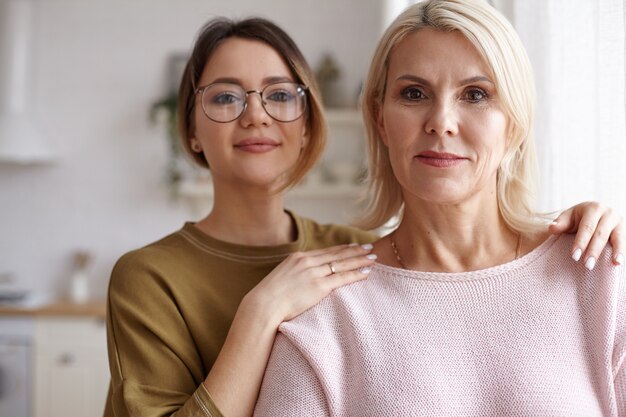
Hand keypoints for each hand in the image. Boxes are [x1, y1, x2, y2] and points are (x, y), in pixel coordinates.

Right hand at [245, 243, 375, 322]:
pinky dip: (356, 274)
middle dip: (355, 250)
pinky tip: (366, 272)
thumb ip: (293, 274)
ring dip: (360, 260)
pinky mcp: (319, 286)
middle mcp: (307, 261)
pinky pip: (342, 278)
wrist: (263, 305)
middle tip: (369, 247)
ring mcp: (314, 273)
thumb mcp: (281, 278)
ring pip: (343, 264)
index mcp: (298, 257)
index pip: (325, 251)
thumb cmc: (269, 297)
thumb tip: (299, 281)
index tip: (353, 246)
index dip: (341, 248)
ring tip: (373, 258)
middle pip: (337, 254)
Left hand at [549, 201, 623, 268]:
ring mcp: (620, 221)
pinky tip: (621, 262)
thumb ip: (560, 223)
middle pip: (601, 234)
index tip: (574, 257)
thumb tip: (552, 228)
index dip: (581, 242)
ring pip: (619, 237)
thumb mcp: (568, 217)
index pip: (587, 227)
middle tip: (587, 265)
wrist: (597, 211)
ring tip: (616, 264)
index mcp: (593, 208)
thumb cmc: (579, 217)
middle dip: (594, 250)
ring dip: (618, 251)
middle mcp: (609, 213)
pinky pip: (625, 241)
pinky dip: (624, 251)